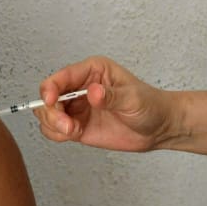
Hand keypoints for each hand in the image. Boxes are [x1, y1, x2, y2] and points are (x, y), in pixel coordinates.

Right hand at [35, 57, 173, 152]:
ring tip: (72, 131)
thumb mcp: (133, 99)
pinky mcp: (77, 125)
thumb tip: (93, 92)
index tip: (50, 101)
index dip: (51, 88)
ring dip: (53, 124)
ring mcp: (77, 107)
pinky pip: (55, 129)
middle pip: (49, 96)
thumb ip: (111, 96)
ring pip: (48, 113)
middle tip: (66, 125)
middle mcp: (80, 87)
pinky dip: (57, 134)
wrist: (158, 128)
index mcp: (92, 71)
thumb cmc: (149, 105)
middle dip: (51, 111)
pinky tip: (73, 134)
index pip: (62, 76)